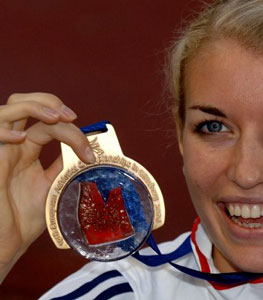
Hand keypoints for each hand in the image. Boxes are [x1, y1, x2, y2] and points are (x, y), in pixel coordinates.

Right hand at [0, 93, 94, 282]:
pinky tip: (21, 139)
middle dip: (49, 101)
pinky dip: (4, 129)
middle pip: (23, 102)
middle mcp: (12, 145)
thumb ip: (64, 165)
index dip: (71, 130)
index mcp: (27, 149)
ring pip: (7, 110)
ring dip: (34, 106)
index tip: (90, 154)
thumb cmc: (24, 218)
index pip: (48, 124)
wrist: (6, 243)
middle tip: (71, 117)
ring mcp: (0, 151)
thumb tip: (87, 150)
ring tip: (56, 118)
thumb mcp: (53, 186)